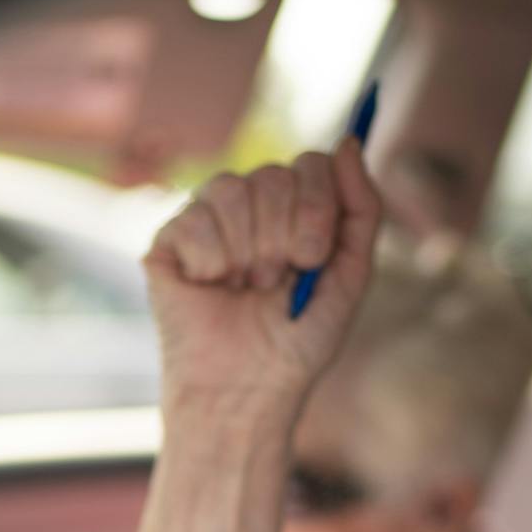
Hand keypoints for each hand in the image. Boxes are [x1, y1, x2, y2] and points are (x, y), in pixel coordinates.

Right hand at [145, 142, 382, 409]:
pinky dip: (211, 263)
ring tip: (244, 289)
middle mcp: (251, 206)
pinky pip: (195, 219)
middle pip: (275, 175)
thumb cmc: (297, 341)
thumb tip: (349, 142)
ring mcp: (208, 218)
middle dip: (285, 236)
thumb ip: (362, 208)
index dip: (318, 205)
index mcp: (295, 210)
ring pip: (232, 188)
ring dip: (249, 252)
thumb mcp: (350, 276)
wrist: (245, 390)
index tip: (313, 257)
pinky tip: (209, 288)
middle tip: (276, 282)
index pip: (312, 163)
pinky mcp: (169, 239)